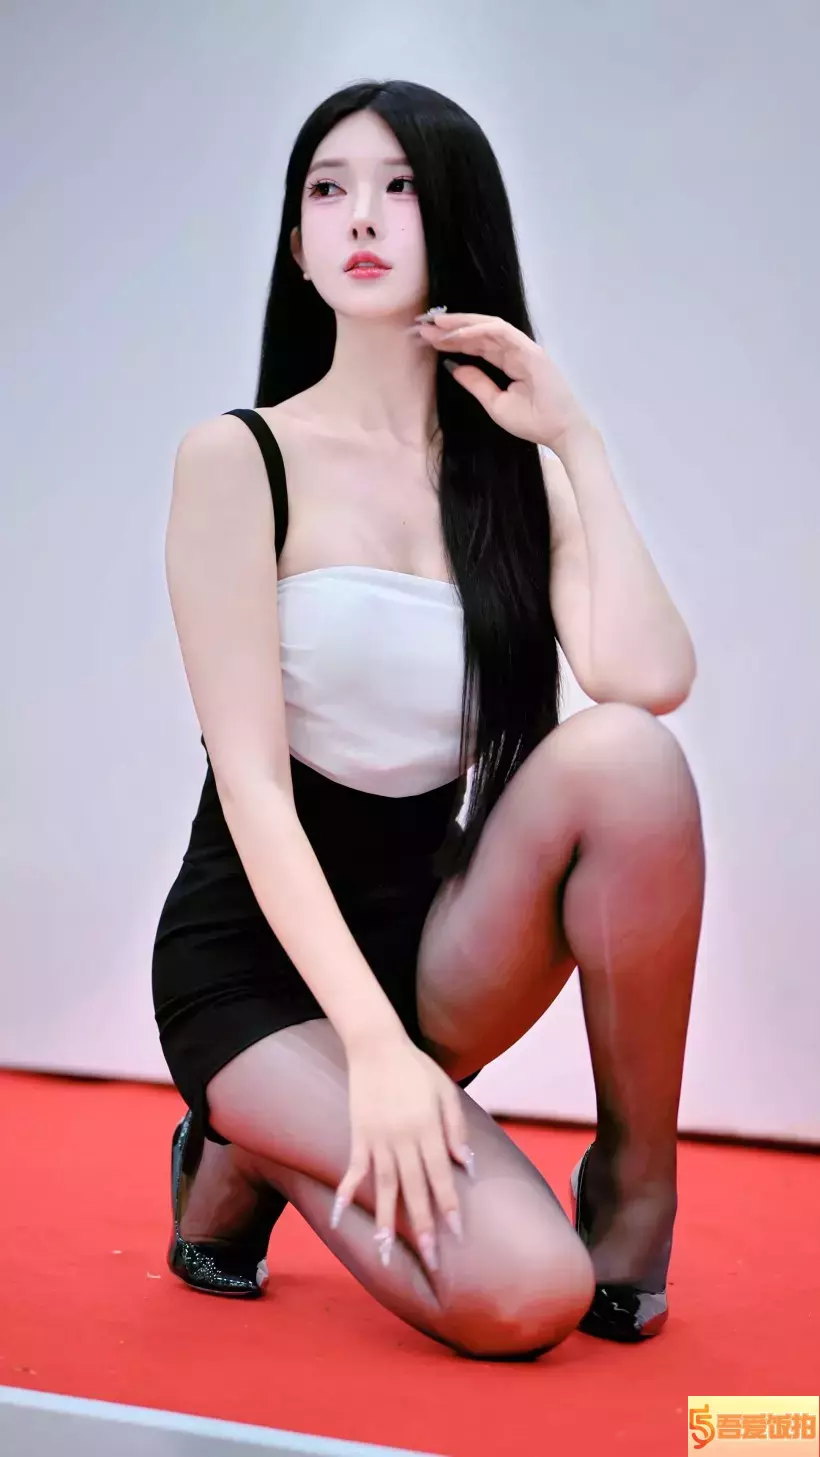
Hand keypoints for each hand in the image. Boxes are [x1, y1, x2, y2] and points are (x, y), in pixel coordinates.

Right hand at [333, 1034, 472, 1274]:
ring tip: (386, 1252)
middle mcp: (403, 1139)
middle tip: (431, 1261)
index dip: (448, 1206)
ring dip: (386, 1221)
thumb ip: (456, 1128)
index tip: (456, 1235)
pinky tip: (340, 1215)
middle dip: (424, 1227)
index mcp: (428, 1129)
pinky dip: (346, 1192)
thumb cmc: (416, 1068)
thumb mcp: (445, 1091)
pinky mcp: (358, 1134)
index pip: (441, 1176)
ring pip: (385, 1188)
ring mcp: (378, 1139)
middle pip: (415, 1190)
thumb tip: (467, 1165)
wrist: (377, 1045)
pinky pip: (354, 1169)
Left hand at [411, 308, 589, 449]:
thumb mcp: (495, 403)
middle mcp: (515, 350)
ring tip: (436, 325)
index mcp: (509, 362)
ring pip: (488, 326)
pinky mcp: (530, 350)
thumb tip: (454, 367)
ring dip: (461, 324)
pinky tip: (457, 333)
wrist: (561, 431)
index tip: (428, 339)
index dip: (452, 340)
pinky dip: (478, 330)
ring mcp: (524, 348)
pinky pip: (501, 333)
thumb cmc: (533, 422)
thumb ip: (476, 383)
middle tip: (424, 325)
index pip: (477, 345)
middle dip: (451, 328)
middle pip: (479, 331)